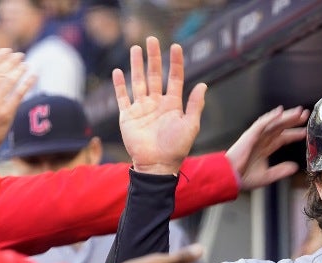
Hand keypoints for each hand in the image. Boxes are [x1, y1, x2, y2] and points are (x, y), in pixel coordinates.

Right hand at [114, 36, 206, 174]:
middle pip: (155, 75)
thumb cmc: (176, 148)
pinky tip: (118, 71)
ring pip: (138, 81)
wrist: (157, 164)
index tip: (175, 46)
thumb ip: (195, 105)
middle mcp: (157, 104)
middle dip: (153, 57)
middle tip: (151, 39)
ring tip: (135, 48)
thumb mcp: (190, 125)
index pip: (175, 78)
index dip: (175, 63)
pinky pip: (122, 97)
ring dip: (136, 65)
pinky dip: (119, 85)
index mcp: (173, 105)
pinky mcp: (127, 116)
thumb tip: (203, 84)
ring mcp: (141, 109)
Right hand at [225, 105, 309, 190]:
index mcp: (264, 148)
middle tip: (306, 114)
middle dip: (293, 120)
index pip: (282, 138)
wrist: (229, 178)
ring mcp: (255, 136)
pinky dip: (271, 117)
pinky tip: (280, 112)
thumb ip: (280, 171)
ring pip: (274, 123)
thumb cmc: (242, 178)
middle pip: (280, 127)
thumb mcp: (267, 176)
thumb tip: (295, 167)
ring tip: (299, 112)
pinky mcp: (249, 135)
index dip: (294, 134)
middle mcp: (261, 140)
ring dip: (286, 116)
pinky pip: (261, 124)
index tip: (305, 132)